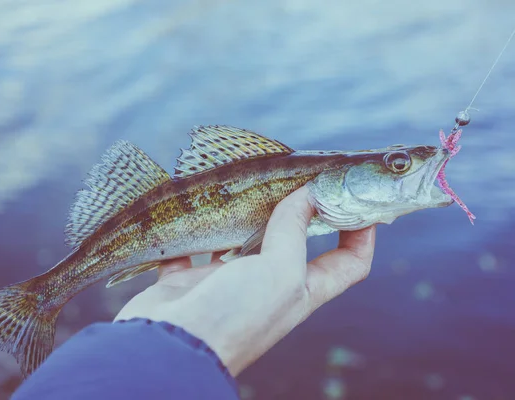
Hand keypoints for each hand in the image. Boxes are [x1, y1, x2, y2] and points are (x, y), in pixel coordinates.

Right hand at [114, 186, 375, 375]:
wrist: (171, 345)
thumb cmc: (236, 315)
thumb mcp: (279, 272)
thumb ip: (293, 232)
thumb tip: (307, 195)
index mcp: (301, 291)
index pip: (349, 264)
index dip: (362, 234)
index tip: (359, 201)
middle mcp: (268, 286)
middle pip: (294, 244)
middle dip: (301, 211)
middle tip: (299, 177)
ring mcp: (228, 282)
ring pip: (243, 241)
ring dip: (246, 215)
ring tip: (249, 183)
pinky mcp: (190, 279)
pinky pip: (195, 247)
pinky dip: (195, 229)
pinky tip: (197, 205)